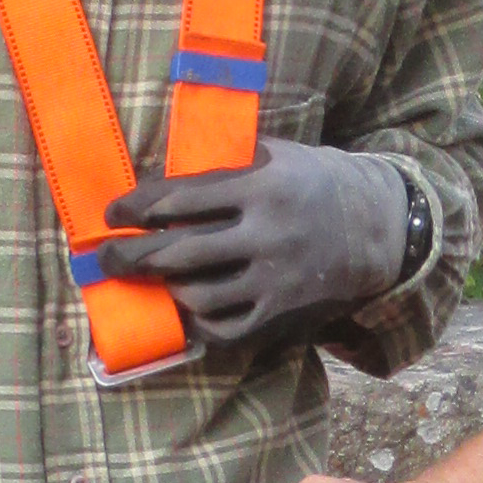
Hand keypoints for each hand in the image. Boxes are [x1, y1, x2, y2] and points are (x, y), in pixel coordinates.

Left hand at [103, 141, 410, 350]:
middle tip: (107, 259)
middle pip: (178, 252)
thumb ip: (222, 165)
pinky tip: (184, 310)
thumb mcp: (274, 154)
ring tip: (150, 282)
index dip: (135, 208)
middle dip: (130, 257)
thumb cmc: (312, 181)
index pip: (178, 199)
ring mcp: (274, 277)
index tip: (111, 214)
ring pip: (198, 295)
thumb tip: (156, 180)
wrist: (375, 225)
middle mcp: (265, 233)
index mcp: (259, 185)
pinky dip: (197, 322)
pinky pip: (226, 328)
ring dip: (164, 290)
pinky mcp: (282, 311)